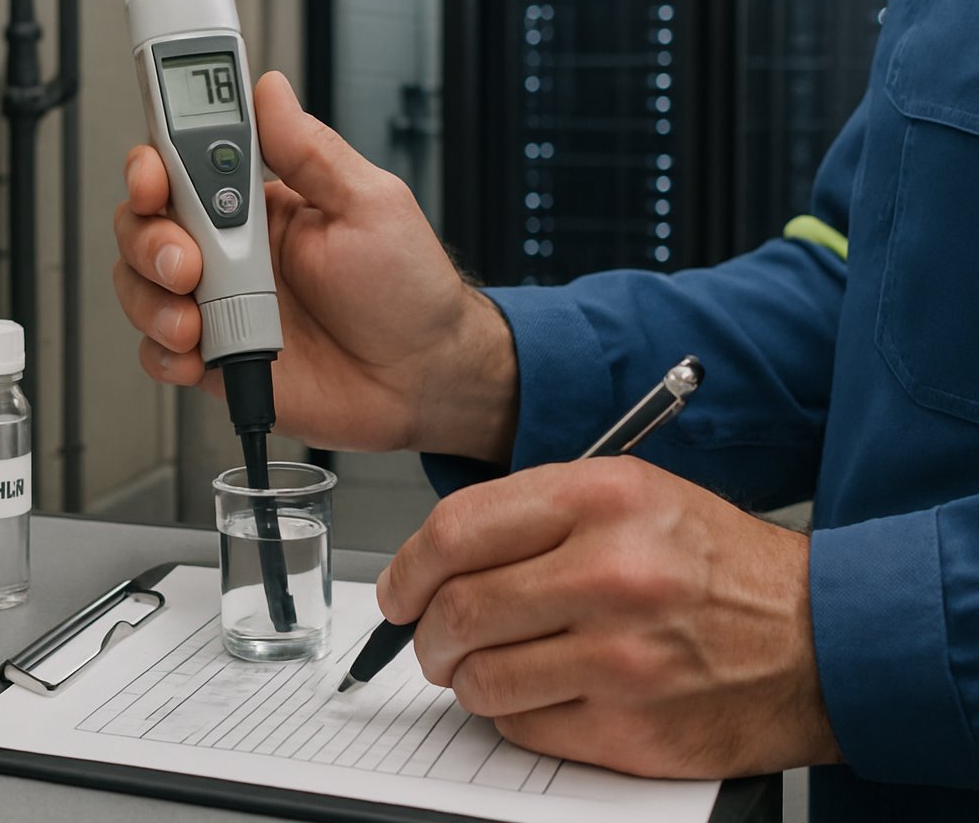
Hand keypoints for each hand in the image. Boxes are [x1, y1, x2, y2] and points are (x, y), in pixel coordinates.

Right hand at [113, 71, 516, 459]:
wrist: (423, 381)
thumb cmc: (408, 293)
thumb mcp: (368, 205)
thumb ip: (309, 151)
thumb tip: (270, 91)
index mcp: (261, 204)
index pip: (183, 164)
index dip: (153, 164)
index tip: (153, 177)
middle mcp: (230, 250)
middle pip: (144, 224)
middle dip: (149, 239)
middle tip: (188, 262)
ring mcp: (219, 304)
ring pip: (139, 286)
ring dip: (151, 299)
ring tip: (195, 319)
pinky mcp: (216, 358)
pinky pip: (158, 351)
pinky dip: (163, 352)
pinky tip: (198, 353)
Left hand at [375, 457, 841, 777]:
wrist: (823, 638)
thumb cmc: (718, 565)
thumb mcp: (632, 494)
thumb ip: (534, 513)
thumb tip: (436, 556)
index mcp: (602, 499)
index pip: (456, 531)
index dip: (407, 567)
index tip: (398, 589)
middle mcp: (611, 573)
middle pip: (457, 610)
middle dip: (425, 631)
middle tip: (429, 636)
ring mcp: (621, 658)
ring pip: (480, 678)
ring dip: (464, 679)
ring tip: (483, 666)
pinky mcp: (632, 728)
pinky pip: (523, 728)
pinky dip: (512, 715)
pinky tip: (538, 693)